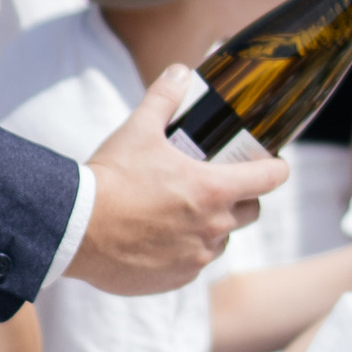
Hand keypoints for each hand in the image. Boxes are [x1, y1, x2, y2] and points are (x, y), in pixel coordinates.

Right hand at [71, 63, 284, 294]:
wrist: (75, 228)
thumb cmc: (111, 178)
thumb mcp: (139, 130)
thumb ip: (165, 98)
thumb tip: (180, 72)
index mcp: (213, 189)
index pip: (269, 179)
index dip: (275, 168)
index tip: (273, 164)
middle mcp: (212, 227)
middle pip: (250, 212)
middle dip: (241, 198)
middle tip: (219, 186)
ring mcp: (196, 258)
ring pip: (221, 240)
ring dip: (211, 227)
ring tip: (183, 212)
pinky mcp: (175, 279)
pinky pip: (193, 264)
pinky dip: (185, 252)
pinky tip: (161, 238)